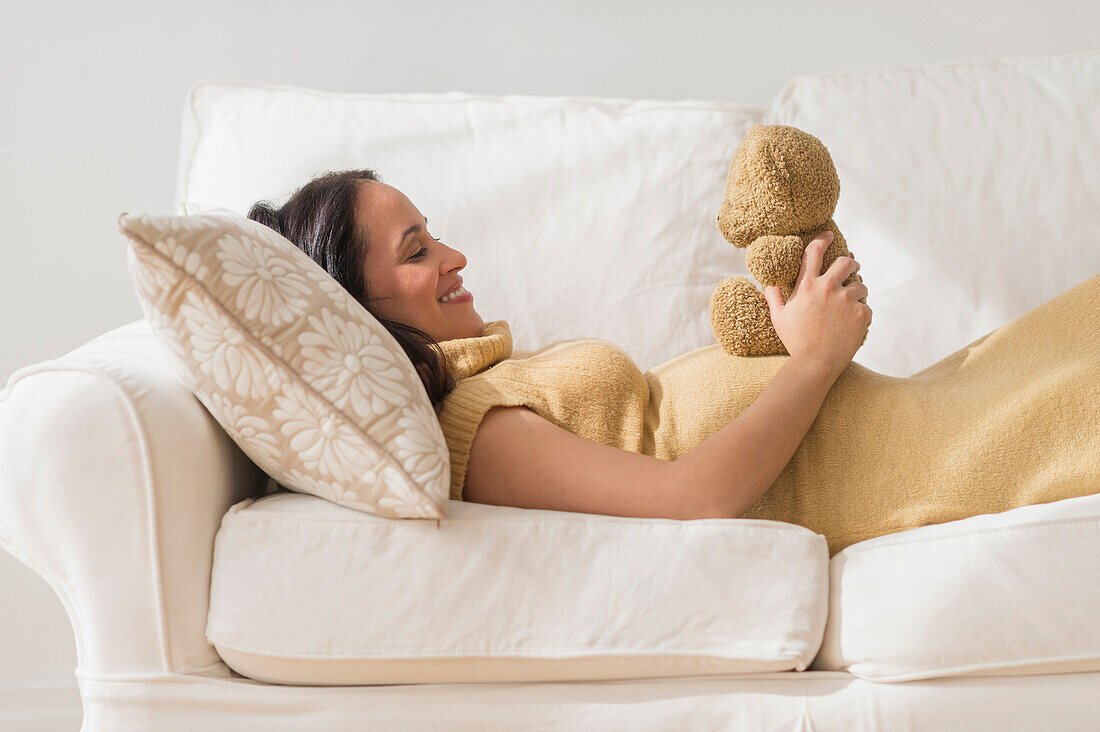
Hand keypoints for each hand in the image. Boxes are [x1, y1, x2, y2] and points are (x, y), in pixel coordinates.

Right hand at [762, 231, 871, 376]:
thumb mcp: (779, 318)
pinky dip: (862, 313)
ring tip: (854, 299)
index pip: (814, 252)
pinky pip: (867, 307)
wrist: (815, 363)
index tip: (829, 235)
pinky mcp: (862, 314)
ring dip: (858, 290)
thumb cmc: (795, 341)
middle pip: (846, 263)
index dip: (822, 239)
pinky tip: (855, 322)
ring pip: (861, 286)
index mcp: (807, 285)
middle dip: (852, 263)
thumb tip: (768, 284)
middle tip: (853, 266)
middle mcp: (828, 287)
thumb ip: (773, 297)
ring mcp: (847, 300)